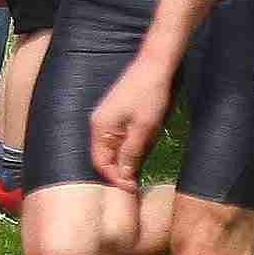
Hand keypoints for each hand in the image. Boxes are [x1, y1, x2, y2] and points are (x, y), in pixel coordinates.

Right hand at [86, 58, 171, 190]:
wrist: (155, 65)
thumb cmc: (149, 95)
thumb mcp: (143, 129)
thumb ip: (131, 154)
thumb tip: (124, 176)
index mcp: (100, 128)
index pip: (101, 163)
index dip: (116, 178)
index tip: (132, 188)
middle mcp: (98, 124)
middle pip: (105, 157)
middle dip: (120, 170)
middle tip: (138, 181)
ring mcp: (106, 118)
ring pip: (113, 148)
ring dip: (126, 158)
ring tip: (142, 165)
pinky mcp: (116, 114)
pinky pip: (119, 137)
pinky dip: (129, 146)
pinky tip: (143, 147)